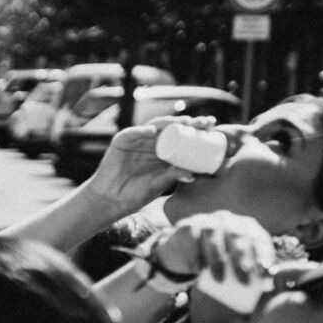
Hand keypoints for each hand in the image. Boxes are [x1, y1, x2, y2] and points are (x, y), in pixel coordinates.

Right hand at [83, 115, 203, 215]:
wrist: (110, 201)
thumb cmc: (135, 195)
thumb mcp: (159, 184)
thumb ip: (173, 176)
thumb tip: (193, 174)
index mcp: (163, 153)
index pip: (182, 137)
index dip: (196, 130)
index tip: (212, 127)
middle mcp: (151, 144)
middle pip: (171, 128)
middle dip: (188, 122)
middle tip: (203, 122)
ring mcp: (137, 141)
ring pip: (154, 126)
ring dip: (168, 122)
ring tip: (182, 122)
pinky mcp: (121, 143)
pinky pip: (131, 134)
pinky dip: (141, 131)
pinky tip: (152, 131)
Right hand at [153, 210, 273, 287]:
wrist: (182, 255)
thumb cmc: (216, 264)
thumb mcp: (234, 268)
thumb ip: (250, 274)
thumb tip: (266, 286)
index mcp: (247, 228)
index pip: (258, 239)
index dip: (262, 256)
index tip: (263, 274)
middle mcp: (229, 220)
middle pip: (238, 236)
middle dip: (242, 259)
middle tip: (244, 282)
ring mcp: (208, 221)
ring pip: (214, 235)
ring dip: (218, 258)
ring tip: (219, 279)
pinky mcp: (188, 225)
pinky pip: (193, 237)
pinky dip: (196, 254)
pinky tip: (198, 269)